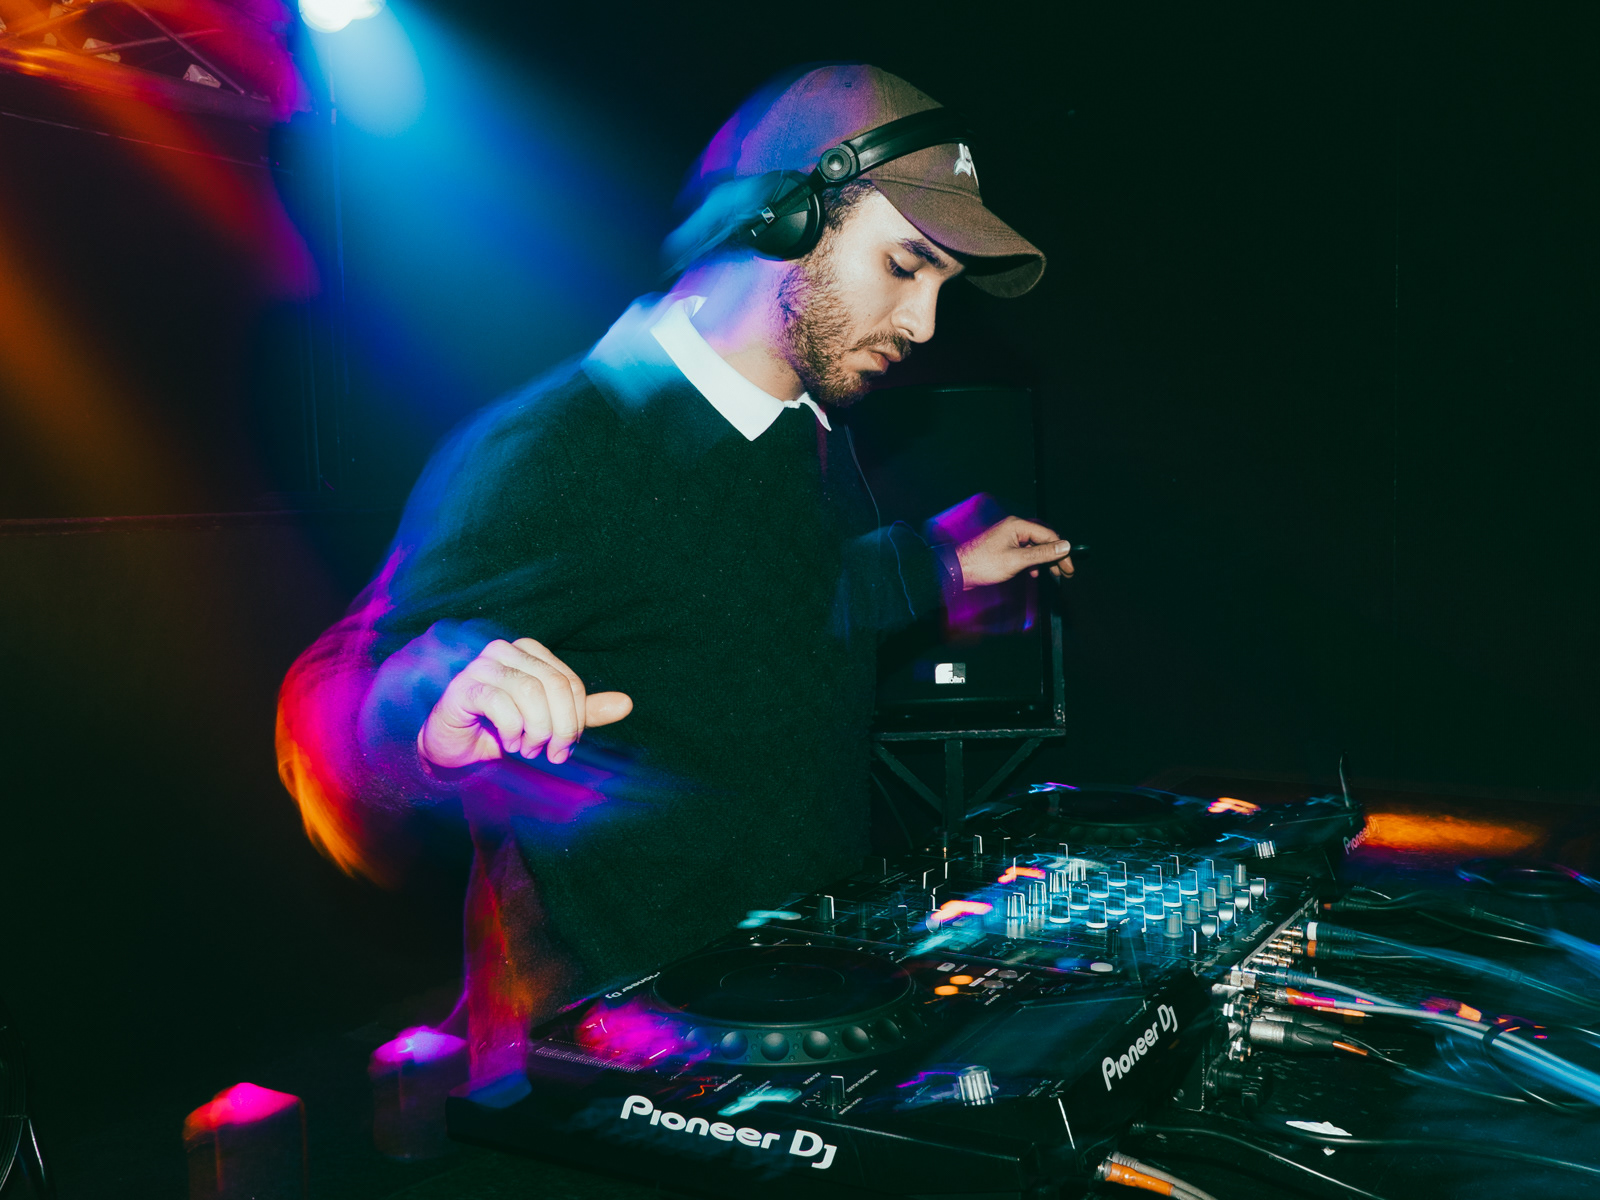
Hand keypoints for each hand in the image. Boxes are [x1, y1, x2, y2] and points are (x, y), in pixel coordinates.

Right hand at [418, 638, 631, 768]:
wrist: (455, 749)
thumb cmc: (501, 731)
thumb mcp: (548, 722)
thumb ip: (583, 713)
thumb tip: (627, 704)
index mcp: (530, 653)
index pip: (571, 682)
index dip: (576, 719)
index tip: (566, 747)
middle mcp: (505, 651)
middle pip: (555, 685)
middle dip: (560, 727)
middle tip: (553, 754)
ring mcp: (481, 666)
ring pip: (530, 691)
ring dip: (536, 730)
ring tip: (528, 749)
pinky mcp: (463, 686)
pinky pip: (500, 703)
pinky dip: (512, 730)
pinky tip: (508, 743)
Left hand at [955, 516, 1073, 588]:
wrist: (957, 571)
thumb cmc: (982, 564)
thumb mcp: (1017, 561)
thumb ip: (1042, 554)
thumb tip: (1064, 547)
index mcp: (1017, 525)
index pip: (1048, 535)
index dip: (1062, 551)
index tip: (1069, 567)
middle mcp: (1014, 528)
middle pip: (1043, 539)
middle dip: (1055, 556)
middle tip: (1065, 572)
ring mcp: (1008, 537)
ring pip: (1034, 546)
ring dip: (1045, 560)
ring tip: (1053, 574)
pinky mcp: (1004, 547)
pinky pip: (1025, 552)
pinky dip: (1032, 562)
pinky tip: (1033, 573)